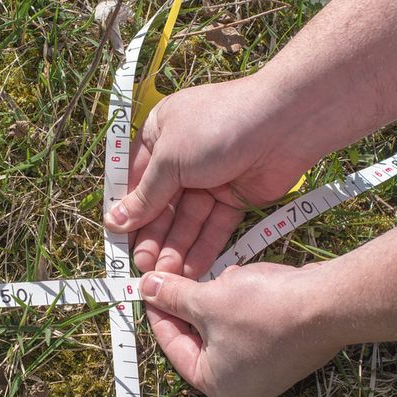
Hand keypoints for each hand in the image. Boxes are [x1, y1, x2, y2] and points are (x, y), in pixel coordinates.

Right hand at [104, 79, 313, 278]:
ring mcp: (209, 179)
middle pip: (161, 204)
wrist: (282, 123)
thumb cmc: (215, 127)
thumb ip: (145, 196)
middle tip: (142, 265)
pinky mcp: (235, 198)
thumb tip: (114, 222)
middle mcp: (182, 158)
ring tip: (165, 273)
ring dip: (175, 247)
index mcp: (158, 134)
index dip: (127, 210)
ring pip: (188, 219)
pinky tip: (190, 269)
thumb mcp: (170, 159)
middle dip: (153, 235)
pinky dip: (203, 246)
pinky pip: (214, 226)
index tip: (117, 241)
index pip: (136, 179)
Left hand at [140, 262, 340, 396]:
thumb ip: (173, 296)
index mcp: (216, 385)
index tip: (149, 287)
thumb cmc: (262, 309)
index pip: (173, 345)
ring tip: (224, 276)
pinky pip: (252, 323)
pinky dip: (245, 300)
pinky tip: (249, 280)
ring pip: (227, 326)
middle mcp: (242, 385)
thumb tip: (146, 287)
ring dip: (220, 297)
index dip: (159, 312)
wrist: (330, 304)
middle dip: (192, 302)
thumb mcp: (207, 300)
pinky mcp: (286, 348)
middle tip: (178, 275)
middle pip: (201, 337)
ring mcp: (267, 369)